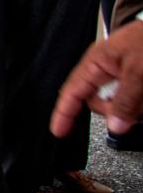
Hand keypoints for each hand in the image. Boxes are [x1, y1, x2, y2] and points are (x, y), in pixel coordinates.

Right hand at [51, 20, 142, 137]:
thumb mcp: (138, 73)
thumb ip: (126, 101)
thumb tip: (115, 126)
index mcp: (97, 62)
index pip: (73, 91)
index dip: (64, 111)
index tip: (58, 131)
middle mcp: (107, 68)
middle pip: (98, 102)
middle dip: (113, 112)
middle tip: (131, 115)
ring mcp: (123, 73)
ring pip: (120, 103)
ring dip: (134, 109)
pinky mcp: (137, 78)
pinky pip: (133, 99)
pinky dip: (139, 104)